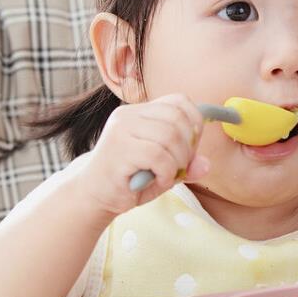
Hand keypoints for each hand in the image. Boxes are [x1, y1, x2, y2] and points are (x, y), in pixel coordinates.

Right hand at [76, 93, 209, 216]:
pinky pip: (158, 155)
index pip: (179, 100)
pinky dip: (167, 172)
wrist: (91, 196)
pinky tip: (159, 181)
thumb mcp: (164, 168)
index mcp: (139, 112)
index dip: (195, 122)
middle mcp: (128, 115)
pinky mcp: (118, 149)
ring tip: (169, 175)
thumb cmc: (129, 179)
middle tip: (181, 165)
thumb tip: (206, 165)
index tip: (192, 145)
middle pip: (178, 118)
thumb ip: (186, 163)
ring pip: (170, 136)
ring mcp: (121, 130)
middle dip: (189, 145)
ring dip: (178, 161)